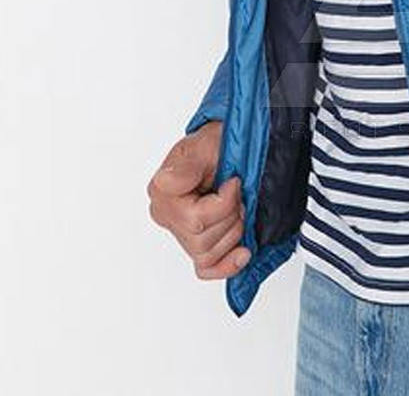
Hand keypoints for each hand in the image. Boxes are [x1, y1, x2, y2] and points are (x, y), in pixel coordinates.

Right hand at [147, 121, 250, 278]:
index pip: (196, 220)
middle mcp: (168, 216)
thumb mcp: (203, 144)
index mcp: (163, 193)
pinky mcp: (198, 243)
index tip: (234, 181)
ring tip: (238, 207)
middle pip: (203, 241)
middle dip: (231, 217)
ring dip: (233, 232)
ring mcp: (182, 232)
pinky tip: (242, 253)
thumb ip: (187, 166)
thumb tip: (167, 182)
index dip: (225, 202)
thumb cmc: (214, 143)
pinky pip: (207, 268)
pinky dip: (226, 264)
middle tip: (239, 194)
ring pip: (208, 254)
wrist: (227, 144)